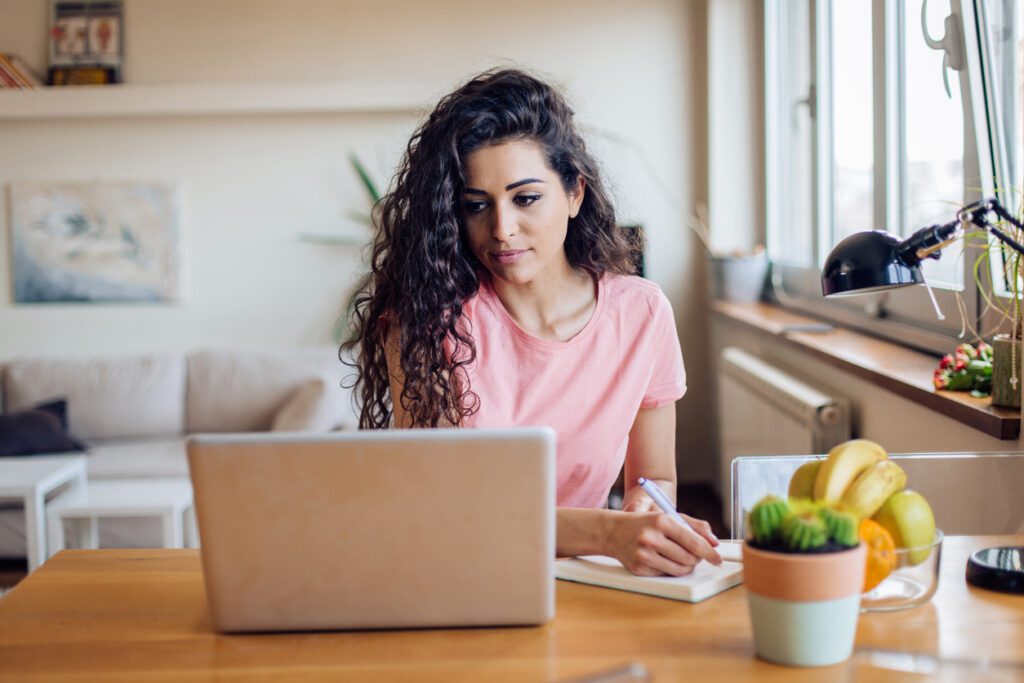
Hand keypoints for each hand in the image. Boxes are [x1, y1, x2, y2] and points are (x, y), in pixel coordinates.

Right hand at [606, 510, 721, 576]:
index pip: (694, 542)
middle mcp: (651, 538)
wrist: (613, 531)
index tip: (717, 558)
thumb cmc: (645, 523)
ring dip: (686, 566)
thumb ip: (694, 527)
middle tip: (696, 555)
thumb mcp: (668, 516)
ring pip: (680, 570)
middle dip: (697, 559)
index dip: (710, 553)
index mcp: (661, 521)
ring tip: (682, 557)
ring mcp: (643, 555)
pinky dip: (670, 569)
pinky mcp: (639, 569)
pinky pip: (666, 575)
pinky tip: (663, 559)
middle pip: (689, 558)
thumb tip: (714, 542)